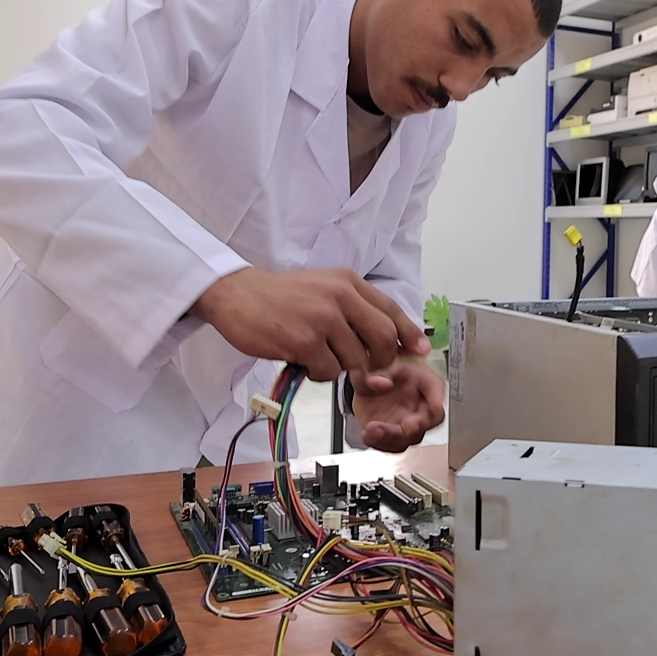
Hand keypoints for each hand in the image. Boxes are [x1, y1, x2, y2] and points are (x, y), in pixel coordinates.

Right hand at [189, 268, 429, 380]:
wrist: (236, 294)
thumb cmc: (279, 296)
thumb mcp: (322, 289)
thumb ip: (353, 310)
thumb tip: (386, 342)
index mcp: (348, 282)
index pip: (391, 309)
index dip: (409, 333)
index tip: (421, 350)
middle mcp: (340, 296)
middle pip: (383, 339)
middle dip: (380, 360)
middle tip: (363, 366)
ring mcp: (323, 319)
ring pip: (355, 360)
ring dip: (339, 367)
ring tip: (316, 354)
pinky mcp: (304, 341)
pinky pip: (328, 371)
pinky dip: (318, 373)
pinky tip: (302, 359)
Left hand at [351, 360, 445, 452]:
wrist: (365, 389)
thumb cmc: (377, 373)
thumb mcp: (373, 366)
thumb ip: (377, 374)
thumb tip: (383, 383)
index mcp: (422, 379)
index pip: (436, 387)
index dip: (437, 397)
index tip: (435, 405)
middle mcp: (421, 403)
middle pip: (431, 418)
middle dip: (419, 424)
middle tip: (406, 425)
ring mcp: (411, 422)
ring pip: (412, 436)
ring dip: (394, 436)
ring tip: (373, 429)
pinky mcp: (398, 436)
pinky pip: (395, 445)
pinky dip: (381, 443)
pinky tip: (369, 436)